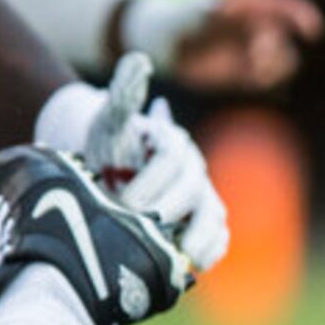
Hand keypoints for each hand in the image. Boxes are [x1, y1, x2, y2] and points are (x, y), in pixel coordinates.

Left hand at [37, 57, 229, 278]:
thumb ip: (122, 94)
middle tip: (140, 229)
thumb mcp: (109, 121)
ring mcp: (203, 198)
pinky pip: (218, 238)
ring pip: (214, 217)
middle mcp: (195, 170)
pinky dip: (209, 252)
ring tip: (176, 256)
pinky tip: (189, 266)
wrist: (108, 174)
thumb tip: (138, 58)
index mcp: (174, 143)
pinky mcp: (204, 224)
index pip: (170, 161)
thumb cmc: (107, 147)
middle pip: (193, 192)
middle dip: (166, 212)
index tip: (120, 201)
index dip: (147, 181)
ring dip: (198, 238)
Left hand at [134, 0, 324, 95]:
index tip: (311, 29)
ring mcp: (249, 47)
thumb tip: (214, 1)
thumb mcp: (177, 12)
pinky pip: (265, 77)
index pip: (278, 3)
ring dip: (276, 67)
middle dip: (278, 47)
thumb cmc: (166, 19)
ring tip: (257, 73)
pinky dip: (265, 81)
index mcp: (241, 2)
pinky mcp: (244, 71)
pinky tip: (252, 81)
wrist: (155, 42)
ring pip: (281, 57)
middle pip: (281, 34)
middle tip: (259, 59)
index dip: (299, 13)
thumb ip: (196, 7)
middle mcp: (251, 24)